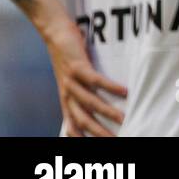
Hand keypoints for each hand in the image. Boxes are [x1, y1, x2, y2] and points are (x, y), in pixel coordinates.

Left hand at [45, 19, 125, 136]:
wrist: (53, 32)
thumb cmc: (67, 54)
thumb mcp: (71, 77)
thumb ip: (81, 91)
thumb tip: (97, 102)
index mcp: (66, 99)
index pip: (72, 125)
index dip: (81, 138)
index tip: (97, 146)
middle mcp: (67, 93)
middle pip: (82, 119)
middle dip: (99, 132)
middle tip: (115, 139)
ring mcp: (71, 81)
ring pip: (89, 102)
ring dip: (107, 112)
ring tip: (124, 119)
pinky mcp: (77, 66)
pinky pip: (95, 80)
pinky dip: (110, 87)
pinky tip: (125, 91)